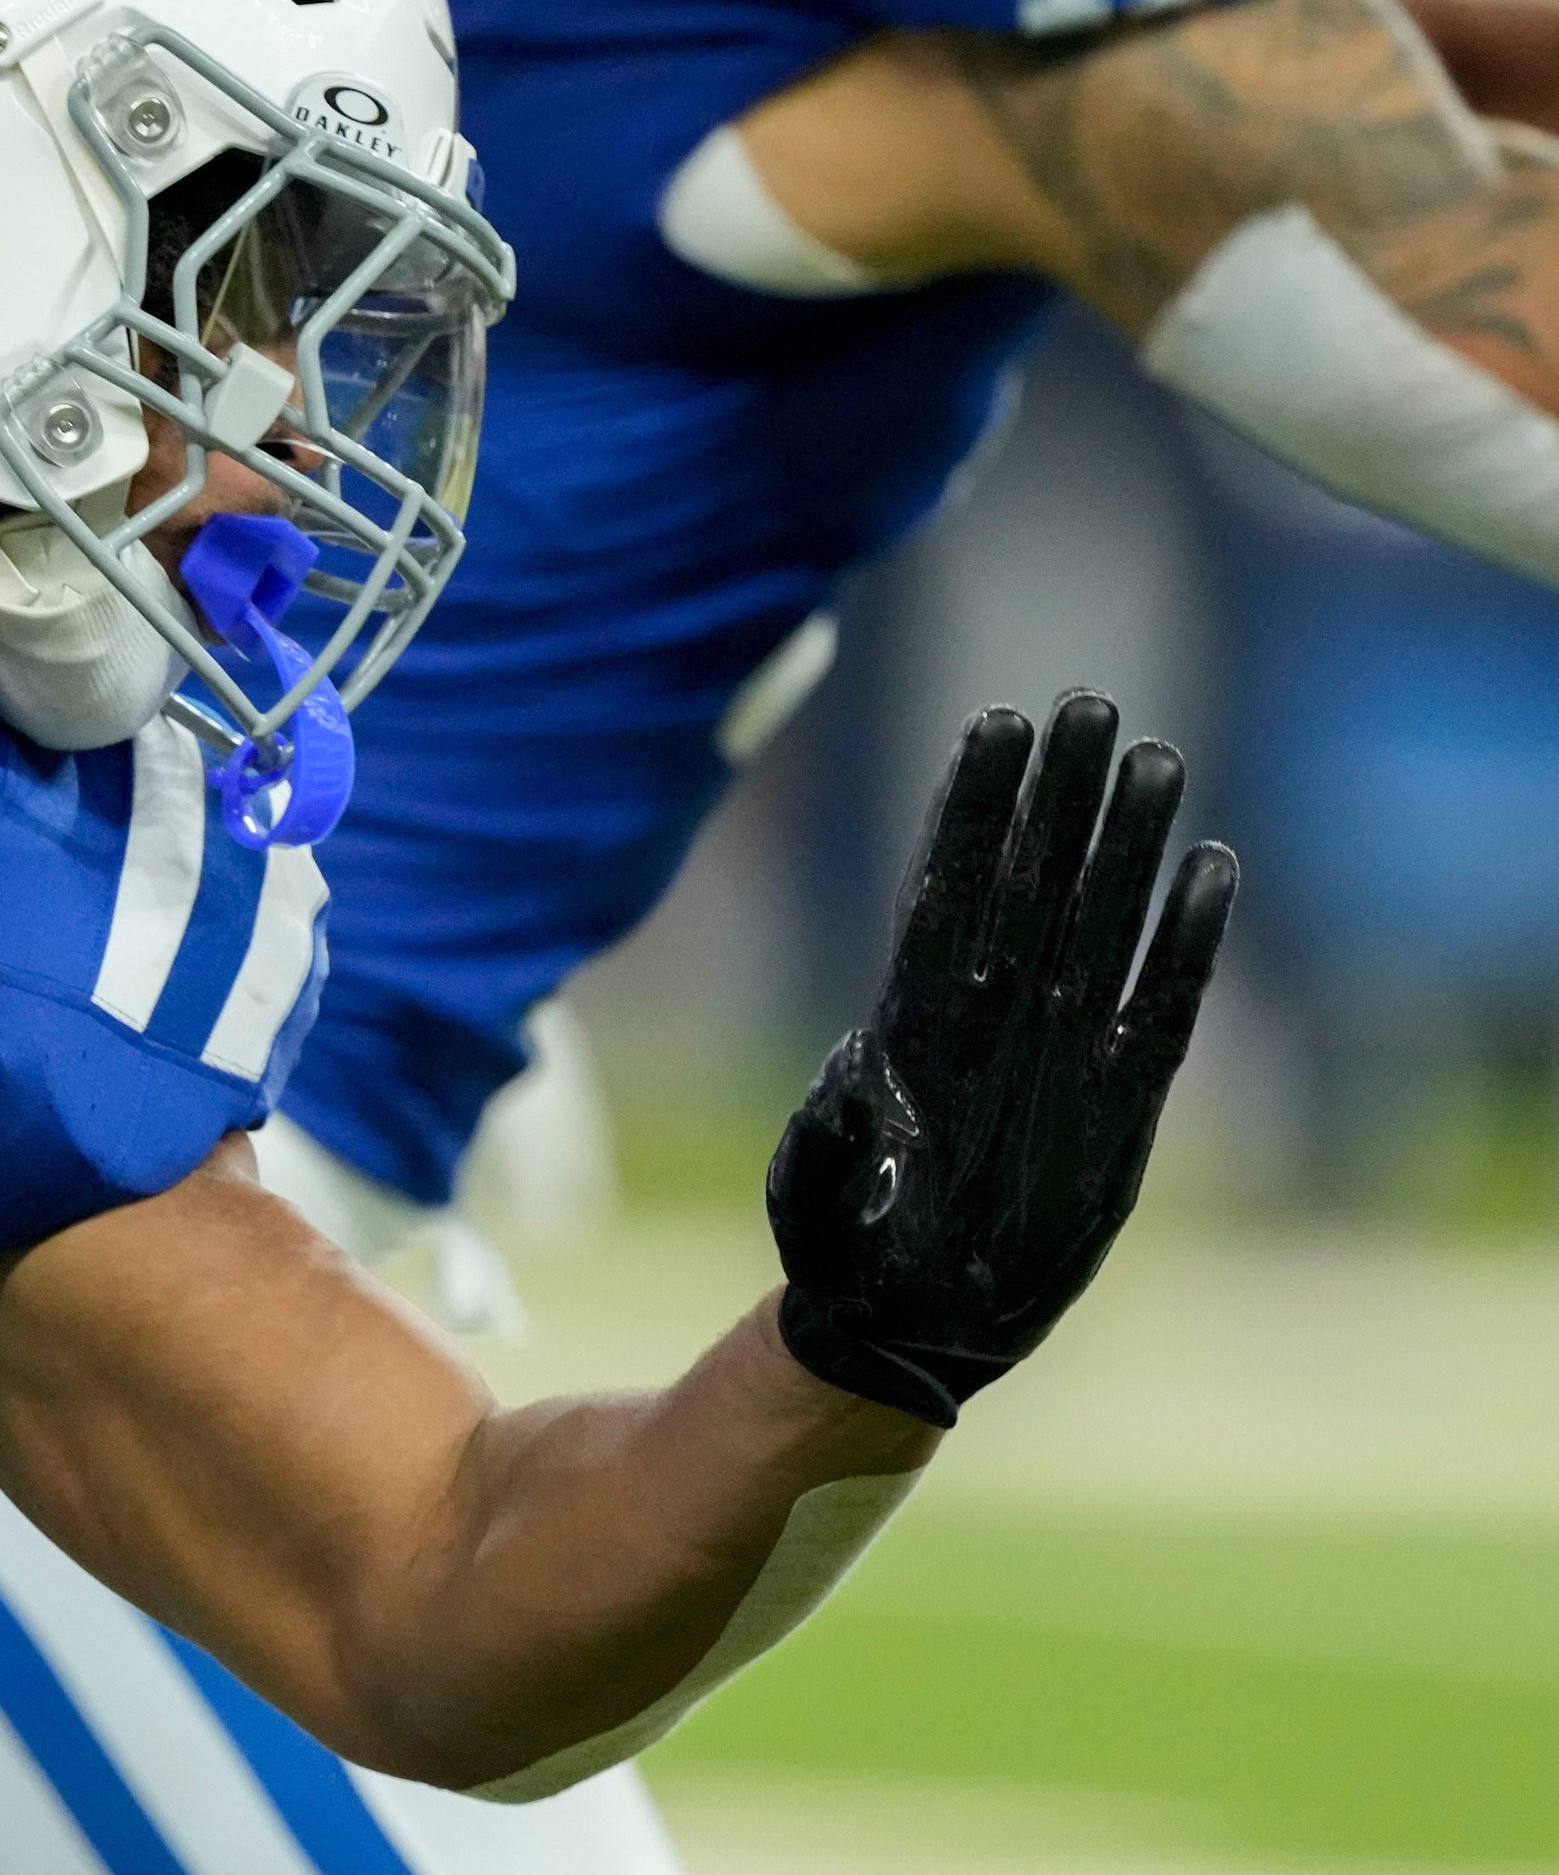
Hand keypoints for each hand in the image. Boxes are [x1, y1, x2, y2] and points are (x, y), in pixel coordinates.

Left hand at [769, 693, 1236, 1427]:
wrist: (907, 1324)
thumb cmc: (843, 1249)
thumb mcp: (815, 1194)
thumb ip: (832, 1136)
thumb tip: (856, 1075)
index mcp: (912, 1022)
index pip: (951, 887)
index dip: (974, 808)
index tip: (995, 724)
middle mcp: (992, 1018)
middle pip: (1032, 882)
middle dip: (1058, 795)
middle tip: (1088, 700)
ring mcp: (1057, 1054)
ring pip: (1099, 926)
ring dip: (1126, 845)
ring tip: (1156, 755)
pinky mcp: (1118, 1105)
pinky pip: (1160, 1008)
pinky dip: (1186, 944)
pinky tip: (1211, 871)